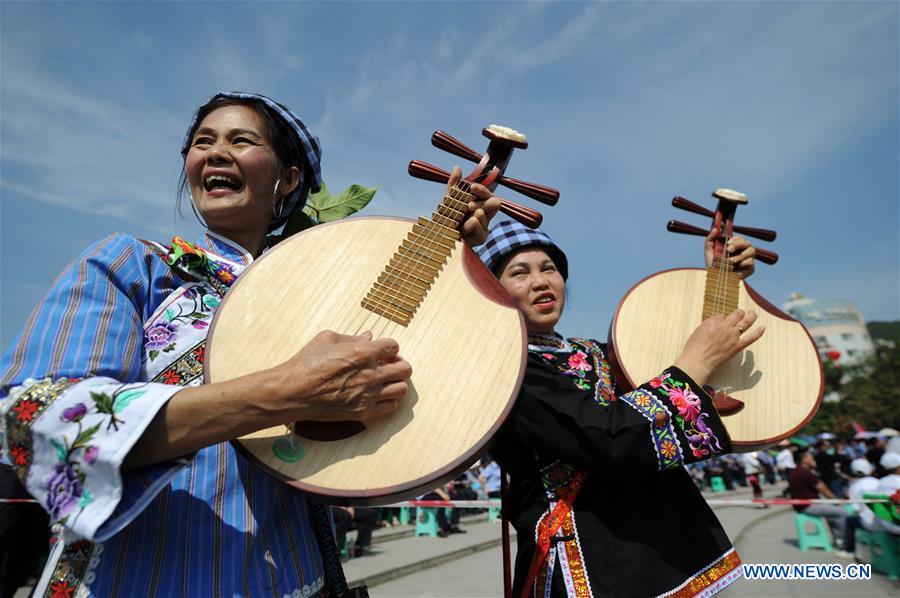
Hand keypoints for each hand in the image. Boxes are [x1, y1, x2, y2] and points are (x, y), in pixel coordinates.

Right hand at [267, 330, 411, 421]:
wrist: (292, 392)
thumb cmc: (306, 363)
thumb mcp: (327, 339)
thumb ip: (352, 337)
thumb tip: (370, 336)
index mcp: (363, 352)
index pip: (394, 346)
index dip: (389, 347)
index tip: (383, 351)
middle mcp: (370, 373)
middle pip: (405, 369)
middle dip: (399, 364)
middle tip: (390, 365)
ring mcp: (368, 395)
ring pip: (402, 389)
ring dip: (396, 383)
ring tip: (385, 381)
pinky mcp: (363, 412)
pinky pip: (391, 407)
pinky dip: (388, 401)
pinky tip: (378, 396)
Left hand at [442, 166, 500, 244]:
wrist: (440, 238)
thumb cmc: (447, 219)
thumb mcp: (449, 200)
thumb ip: (453, 185)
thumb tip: (457, 168)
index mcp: (480, 204)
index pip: (488, 194)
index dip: (482, 190)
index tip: (472, 187)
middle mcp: (485, 215)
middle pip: (494, 203)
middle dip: (482, 203)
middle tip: (469, 205)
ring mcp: (484, 227)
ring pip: (486, 217)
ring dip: (474, 215)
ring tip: (464, 218)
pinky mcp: (481, 239)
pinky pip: (481, 232)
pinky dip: (471, 228)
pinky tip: (463, 228)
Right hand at [673, 309, 764, 386]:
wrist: (697, 361)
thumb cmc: (694, 349)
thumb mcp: (697, 332)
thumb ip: (707, 326)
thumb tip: (714, 324)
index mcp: (712, 322)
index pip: (721, 316)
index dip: (722, 319)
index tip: (721, 323)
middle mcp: (724, 327)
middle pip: (736, 315)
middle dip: (739, 313)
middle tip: (741, 313)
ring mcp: (732, 336)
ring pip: (745, 322)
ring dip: (751, 316)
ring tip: (753, 313)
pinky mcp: (737, 346)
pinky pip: (750, 338)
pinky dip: (758, 332)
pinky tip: (763, 328)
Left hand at [705, 231, 755, 279]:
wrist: (716, 280)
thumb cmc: (713, 265)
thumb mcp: (709, 251)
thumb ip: (710, 239)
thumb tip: (715, 229)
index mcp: (735, 247)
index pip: (739, 238)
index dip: (735, 239)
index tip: (728, 242)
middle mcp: (743, 251)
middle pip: (747, 242)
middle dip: (738, 244)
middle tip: (728, 249)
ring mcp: (748, 259)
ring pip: (751, 251)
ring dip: (739, 255)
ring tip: (730, 261)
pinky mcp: (751, 268)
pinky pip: (750, 262)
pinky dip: (741, 264)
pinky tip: (735, 268)